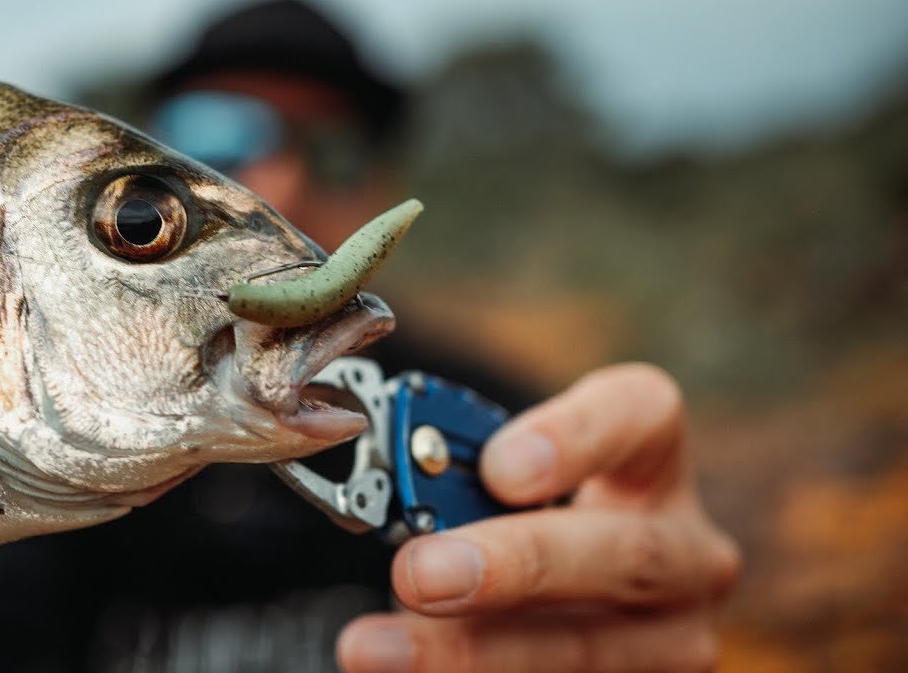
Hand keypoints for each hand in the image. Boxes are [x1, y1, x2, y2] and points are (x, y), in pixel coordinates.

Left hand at [337, 364, 740, 671]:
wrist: (563, 610)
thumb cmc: (522, 525)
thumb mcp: (505, 487)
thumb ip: (464, 480)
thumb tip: (389, 494)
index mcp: (651, 460)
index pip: (641, 415)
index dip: (573, 436)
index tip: (497, 467)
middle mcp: (686, 549)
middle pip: (626, 554)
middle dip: (514, 566)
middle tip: (419, 572)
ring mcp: (677, 636)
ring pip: (585, 649)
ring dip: (472, 651)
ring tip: (377, 647)